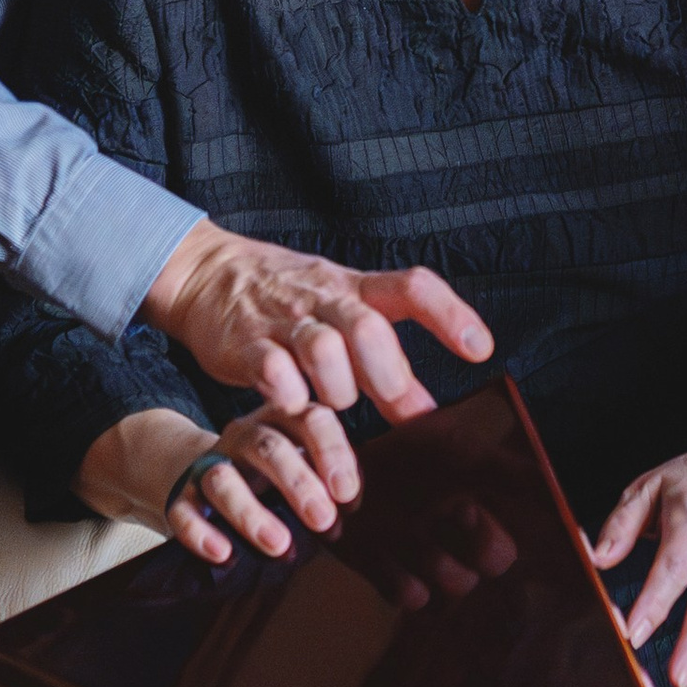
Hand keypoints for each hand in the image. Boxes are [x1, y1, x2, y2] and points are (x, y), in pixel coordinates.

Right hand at [78, 401, 357, 568]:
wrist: (189, 470)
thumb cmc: (271, 477)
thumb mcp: (307, 471)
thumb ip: (343, 495)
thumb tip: (399, 558)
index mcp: (284, 419)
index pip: (311, 419)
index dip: (332, 454)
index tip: (349, 494)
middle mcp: (245, 435)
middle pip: (268, 446)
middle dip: (298, 484)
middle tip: (325, 522)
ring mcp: (208, 463)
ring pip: (223, 478)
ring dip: (252, 512)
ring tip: (280, 545)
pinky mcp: (178, 495)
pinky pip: (183, 509)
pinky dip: (200, 532)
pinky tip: (222, 552)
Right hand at [144, 222, 491, 425]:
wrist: (207, 273)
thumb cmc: (287, 302)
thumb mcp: (339, 319)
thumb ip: (383, 366)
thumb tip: (428, 413)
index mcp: (355, 289)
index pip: (413, 287)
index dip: (449, 315)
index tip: (480, 349)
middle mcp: (324, 299)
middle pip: (368, 325)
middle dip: (386, 370)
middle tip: (391, 399)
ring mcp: (283, 320)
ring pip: (323, 348)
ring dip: (338, 387)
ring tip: (332, 403)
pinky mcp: (245, 343)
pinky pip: (272, 368)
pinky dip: (288, 392)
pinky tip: (291, 402)